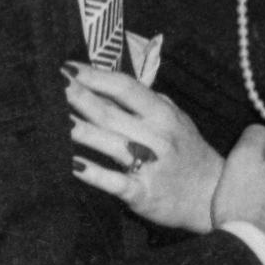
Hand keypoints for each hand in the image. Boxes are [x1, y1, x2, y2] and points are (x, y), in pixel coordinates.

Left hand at [68, 68, 228, 228]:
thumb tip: (109, 79)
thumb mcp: (177, 120)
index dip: (96, 76)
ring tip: (52, 117)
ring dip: (78, 130)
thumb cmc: (188, 154)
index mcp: (164, 115)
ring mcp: (150, 167)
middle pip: (110, 113)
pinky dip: (93, 173)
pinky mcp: (143, 194)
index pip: (126, 88)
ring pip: (108, 143)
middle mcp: (157, 138)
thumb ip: (148, 101)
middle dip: (78, 97)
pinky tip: (72, 164)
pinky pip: (114, 181)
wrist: (212, 197)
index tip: (68, 67)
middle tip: (52, 85)